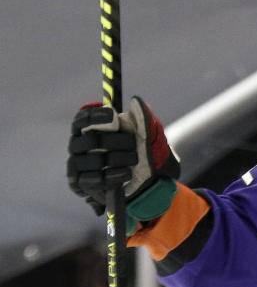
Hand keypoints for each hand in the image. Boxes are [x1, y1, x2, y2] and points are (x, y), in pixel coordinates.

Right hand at [67, 96, 179, 230]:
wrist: (148, 183)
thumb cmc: (143, 154)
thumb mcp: (149, 135)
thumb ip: (143, 118)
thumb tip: (136, 102)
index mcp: (90, 130)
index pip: (82, 120)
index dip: (95, 117)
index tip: (113, 116)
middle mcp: (79, 146)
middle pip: (91, 140)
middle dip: (117, 142)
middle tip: (133, 144)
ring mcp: (78, 165)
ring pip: (95, 160)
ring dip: (120, 159)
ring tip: (133, 160)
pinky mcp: (82, 184)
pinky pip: (96, 178)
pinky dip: (116, 175)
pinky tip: (127, 174)